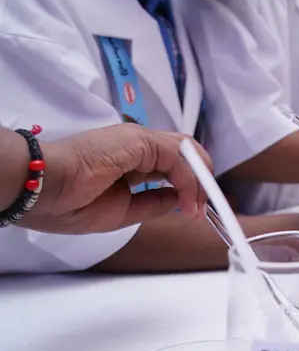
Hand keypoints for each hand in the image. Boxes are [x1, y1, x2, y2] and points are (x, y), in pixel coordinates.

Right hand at [20, 124, 208, 234]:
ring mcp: (138, 140)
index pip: (171, 163)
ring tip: (199, 207)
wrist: (41, 190)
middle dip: (201, 179)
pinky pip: (176, 156)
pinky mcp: (138, 140)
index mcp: (128, 159)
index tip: (196, 208)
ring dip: (198, 180)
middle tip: (205, 207)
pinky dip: (188, 178)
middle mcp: (136, 145)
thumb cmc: (66, 202)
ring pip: (184, 152)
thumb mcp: (122, 210)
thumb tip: (179, 199)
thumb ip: (153, 202)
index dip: (188, 184)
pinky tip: (188, 199)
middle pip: (183, 153)